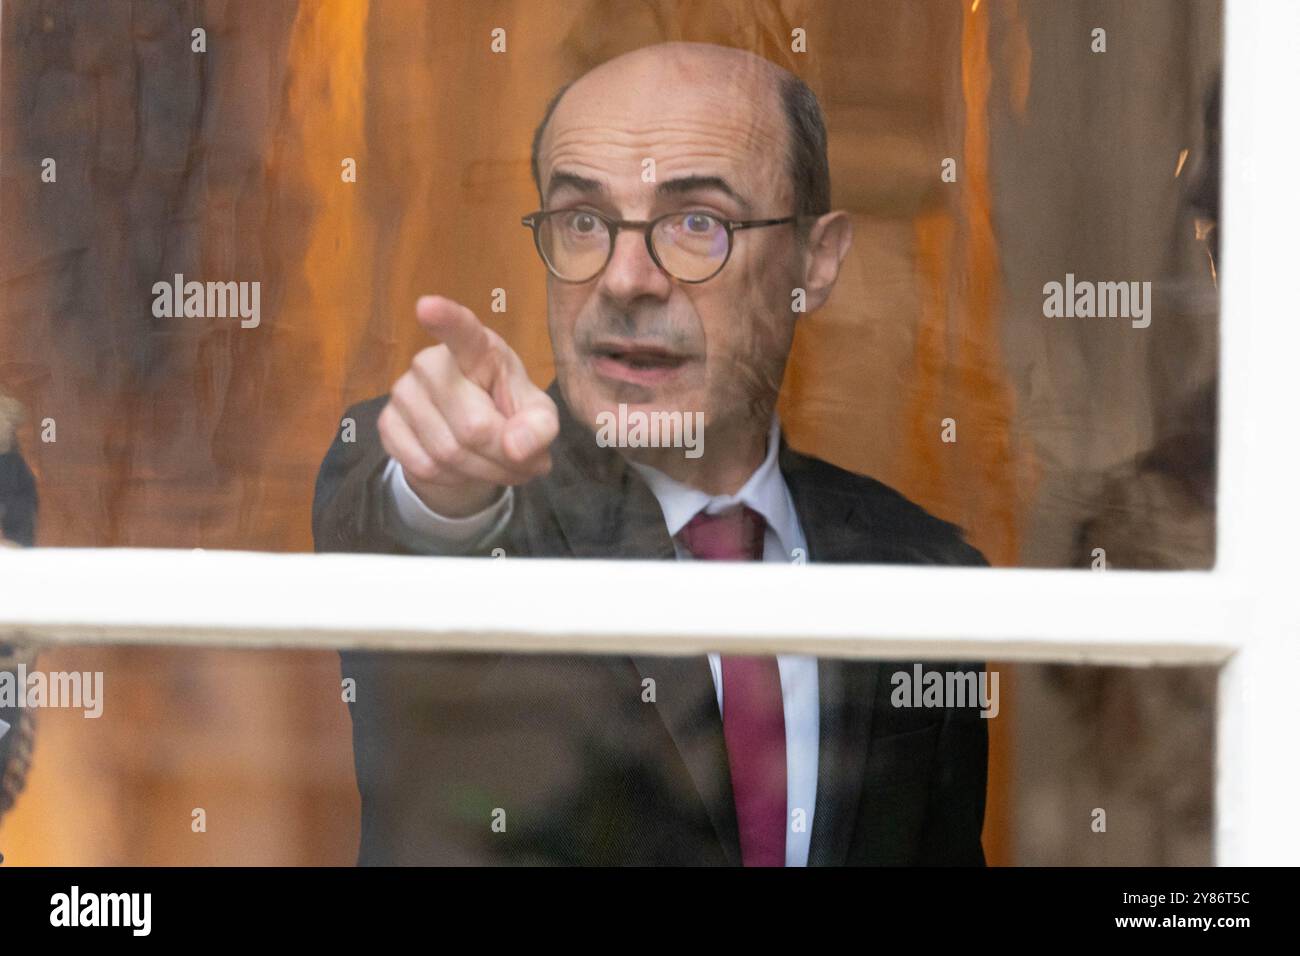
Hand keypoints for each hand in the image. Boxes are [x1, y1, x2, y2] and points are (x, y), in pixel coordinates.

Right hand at [378, 296, 558, 517]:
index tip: (427, 306)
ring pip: (448, 453)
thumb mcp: (539, 417)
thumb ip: (540, 427)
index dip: (445, 318)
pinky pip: (425, 467)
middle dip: (503, 457)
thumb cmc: (509, 412)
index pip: (461, 331)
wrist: (472, 439)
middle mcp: (431, 362)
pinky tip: (465, 468)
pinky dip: (454, 480)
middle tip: (524, 464)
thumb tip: (515, 448)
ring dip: (484, 473)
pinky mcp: (387, 424)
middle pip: (472, 427)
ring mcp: (403, 393)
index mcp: (478, 349)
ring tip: (501, 467)